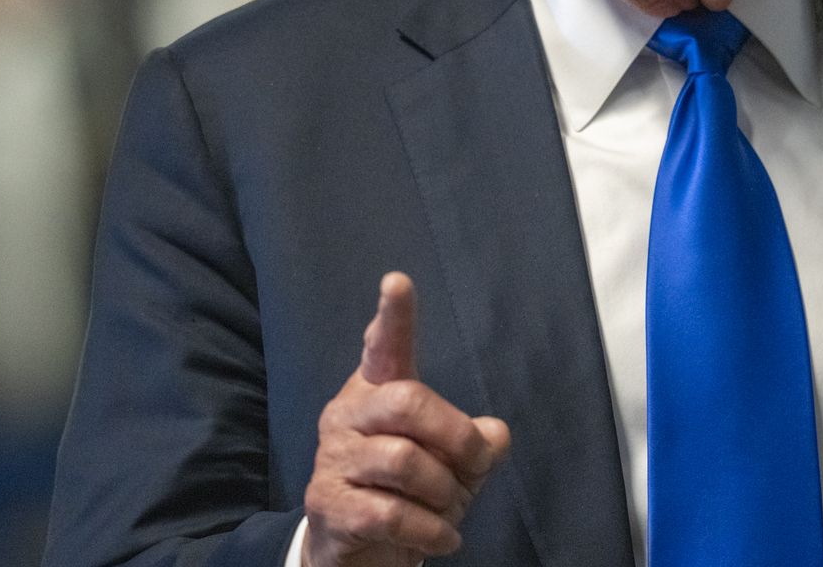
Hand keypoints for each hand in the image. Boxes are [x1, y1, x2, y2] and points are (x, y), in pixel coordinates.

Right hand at [304, 272, 510, 566]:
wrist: (358, 550)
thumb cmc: (410, 491)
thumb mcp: (453, 463)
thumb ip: (476, 442)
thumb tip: (494, 436)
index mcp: (377, 391)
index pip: (384, 347)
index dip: (394, 316)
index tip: (398, 282)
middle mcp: (348, 415)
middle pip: (408, 401)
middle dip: (456, 436)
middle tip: (475, 466)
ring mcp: (333, 460)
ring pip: (404, 461)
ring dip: (445, 492)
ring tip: (450, 509)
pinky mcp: (329, 506)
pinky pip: (392, 513)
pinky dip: (431, 530)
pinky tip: (444, 537)